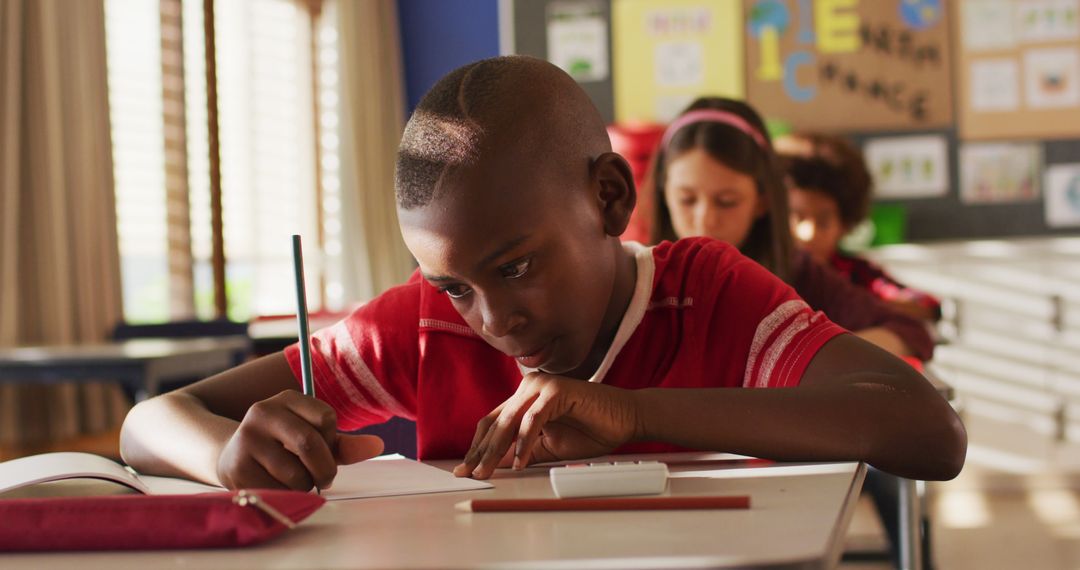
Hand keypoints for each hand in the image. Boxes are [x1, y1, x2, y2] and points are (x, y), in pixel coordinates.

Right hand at [217, 390, 383, 489]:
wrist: (232, 457)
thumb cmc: (284, 447)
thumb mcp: (314, 439)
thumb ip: (344, 444)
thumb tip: (378, 445)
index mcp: (287, 399)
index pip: (326, 417)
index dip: (333, 440)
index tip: (326, 449)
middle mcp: (264, 411)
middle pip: (310, 444)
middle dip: (325, 469)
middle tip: (325, 480)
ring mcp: (247, 438)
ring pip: (295, 473)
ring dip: (304, 485)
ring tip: (296, 480)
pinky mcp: (237, 467)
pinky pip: (276, 490)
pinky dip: (286, 495)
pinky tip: (276, 485)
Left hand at [452, 372, 641, 479]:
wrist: (626, 419)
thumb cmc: (591, 431)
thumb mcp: (548, 447)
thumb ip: (522, 452)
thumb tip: (492, 465)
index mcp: (524, 397)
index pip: (492, 423)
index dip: (477, 447)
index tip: (464, 470)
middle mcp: (528, 387)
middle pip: (496, 423)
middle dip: (481, 452)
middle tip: (469, 474)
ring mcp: (541, 385)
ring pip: (510, 422)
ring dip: (496, 450)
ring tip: (487, 472)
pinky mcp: (556, 390)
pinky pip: (533, 420)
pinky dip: (524, 443)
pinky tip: (519, 463)